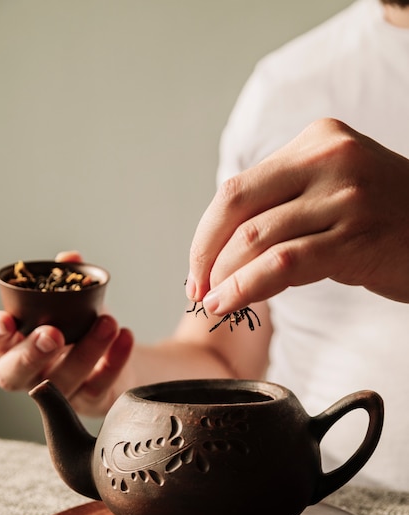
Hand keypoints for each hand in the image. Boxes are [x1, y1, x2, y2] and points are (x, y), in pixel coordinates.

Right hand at [0, 251, 132, 415]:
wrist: (114, 361)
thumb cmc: (81, 330)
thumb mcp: (74, 304)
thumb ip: (67, 282)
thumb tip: (71, 258)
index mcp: (16, 346)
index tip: (5, 320)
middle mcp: (31, 373)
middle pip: (16, 374)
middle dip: (32, 354)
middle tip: (53, 334)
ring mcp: (60, 391)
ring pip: (64, 380)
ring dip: (87, 350)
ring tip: (107, 322)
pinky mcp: (90, 401)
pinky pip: (100, 385)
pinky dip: (115, 360)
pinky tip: (125, 336)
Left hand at [186, 118, 408, 313]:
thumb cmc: (387, 218)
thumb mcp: (336, 190)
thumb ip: (286, 203)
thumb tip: (225, 248)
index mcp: (316, 141)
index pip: (238, 188)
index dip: (206, 233)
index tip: (197, 267)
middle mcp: (327, 159)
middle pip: (236, 206)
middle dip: (205, 253)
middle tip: (197, 287)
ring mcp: (343, 196)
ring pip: (256, 237)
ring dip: (223, 276)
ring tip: (211, 301)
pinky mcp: (355, 237)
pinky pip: (283, 263)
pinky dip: (246, 287)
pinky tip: (228, 304)